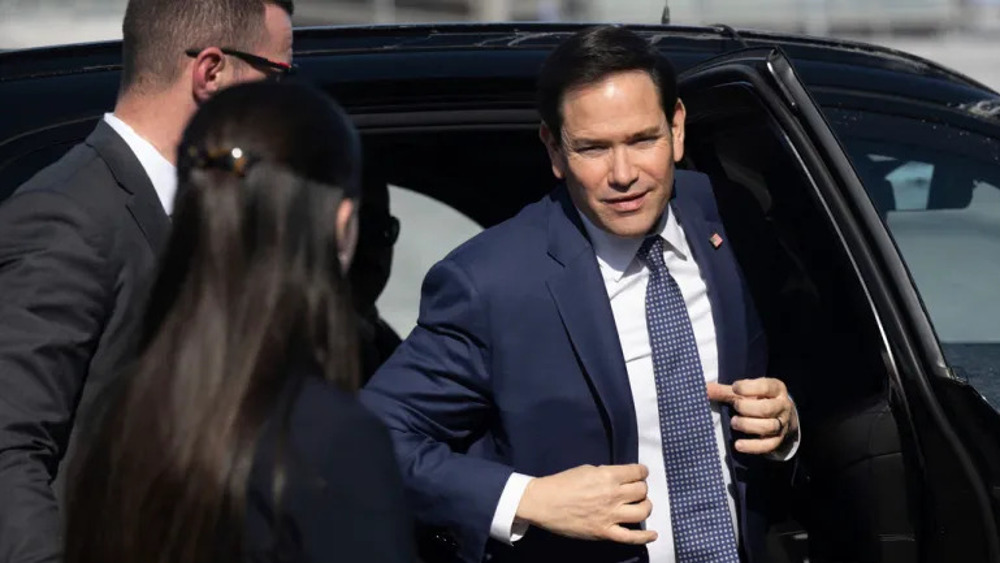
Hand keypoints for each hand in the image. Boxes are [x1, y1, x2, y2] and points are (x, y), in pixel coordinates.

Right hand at [514, 464, 657, 543]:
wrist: (544, 503)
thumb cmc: (562, 483)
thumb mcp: (586, 469)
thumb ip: (606, 474)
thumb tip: (620, 479)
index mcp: (608, 476)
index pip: (637, 472)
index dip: (641, 471)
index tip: (640, 473)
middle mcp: (613, 495)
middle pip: (642, 491)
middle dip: (642, 488)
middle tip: (635, 489)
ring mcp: (611, 515)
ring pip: (643, 511)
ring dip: (645, 506)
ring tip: (640, 505)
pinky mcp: (605, 532)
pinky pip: (631, 537)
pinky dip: (645, 537)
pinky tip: (653, 534)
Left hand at [707, 378, 797, 454]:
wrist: (781, 416)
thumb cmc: (758, 399)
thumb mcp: (746, 392)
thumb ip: (725, 391)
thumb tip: (703, 388)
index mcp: (776, 389)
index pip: (766, 387)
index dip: (749, 388)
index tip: (735, 388)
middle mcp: (782, 406)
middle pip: (766, 409)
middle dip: (747, 408)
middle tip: (735, 408)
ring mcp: (782, 424)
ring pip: (768, 427)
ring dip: (748, 425)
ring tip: (734, 423)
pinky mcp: (778, 440)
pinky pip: (767, 445)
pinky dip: (752, 446)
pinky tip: (738, 445)